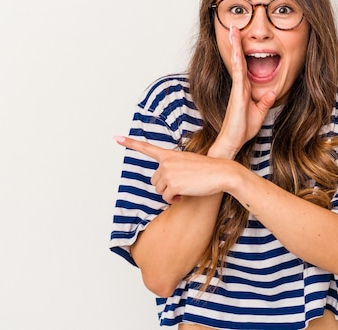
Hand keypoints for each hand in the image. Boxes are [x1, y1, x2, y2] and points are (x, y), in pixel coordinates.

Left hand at [114, 135, 234, 203]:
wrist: (221, 172)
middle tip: (182, 184)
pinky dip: (174, 199)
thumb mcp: (188, 163)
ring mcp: (168, 172)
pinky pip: (167, 197)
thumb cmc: (208, 170)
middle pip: (155, 180)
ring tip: (186, 187)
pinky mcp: (172, 184)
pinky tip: (185, 194)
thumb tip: (166, 185)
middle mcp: (166, 162)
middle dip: (166, 186)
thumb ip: (173, 169)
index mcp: (169, 154)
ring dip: (171, 193)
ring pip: (160, 190)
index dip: (130, 143)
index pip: (146, 148)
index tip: (115, 137)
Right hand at [211, 26, 275, 158]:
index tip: (240, 37)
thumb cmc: (242, 129)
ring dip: (235, 47)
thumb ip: (265, 102)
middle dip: (236, 43)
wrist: (233, 141)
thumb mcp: (260, 113)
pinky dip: (237, 63)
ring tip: (233, 31)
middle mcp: (240, 86)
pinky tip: (236, 53)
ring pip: (237, 63)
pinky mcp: (238, 95)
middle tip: (233, 26)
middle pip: (238, 60)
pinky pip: (239, 76)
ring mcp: (238, 89)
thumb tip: (272, 92)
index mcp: (245, 88)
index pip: (244, 65)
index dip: (242, 51)